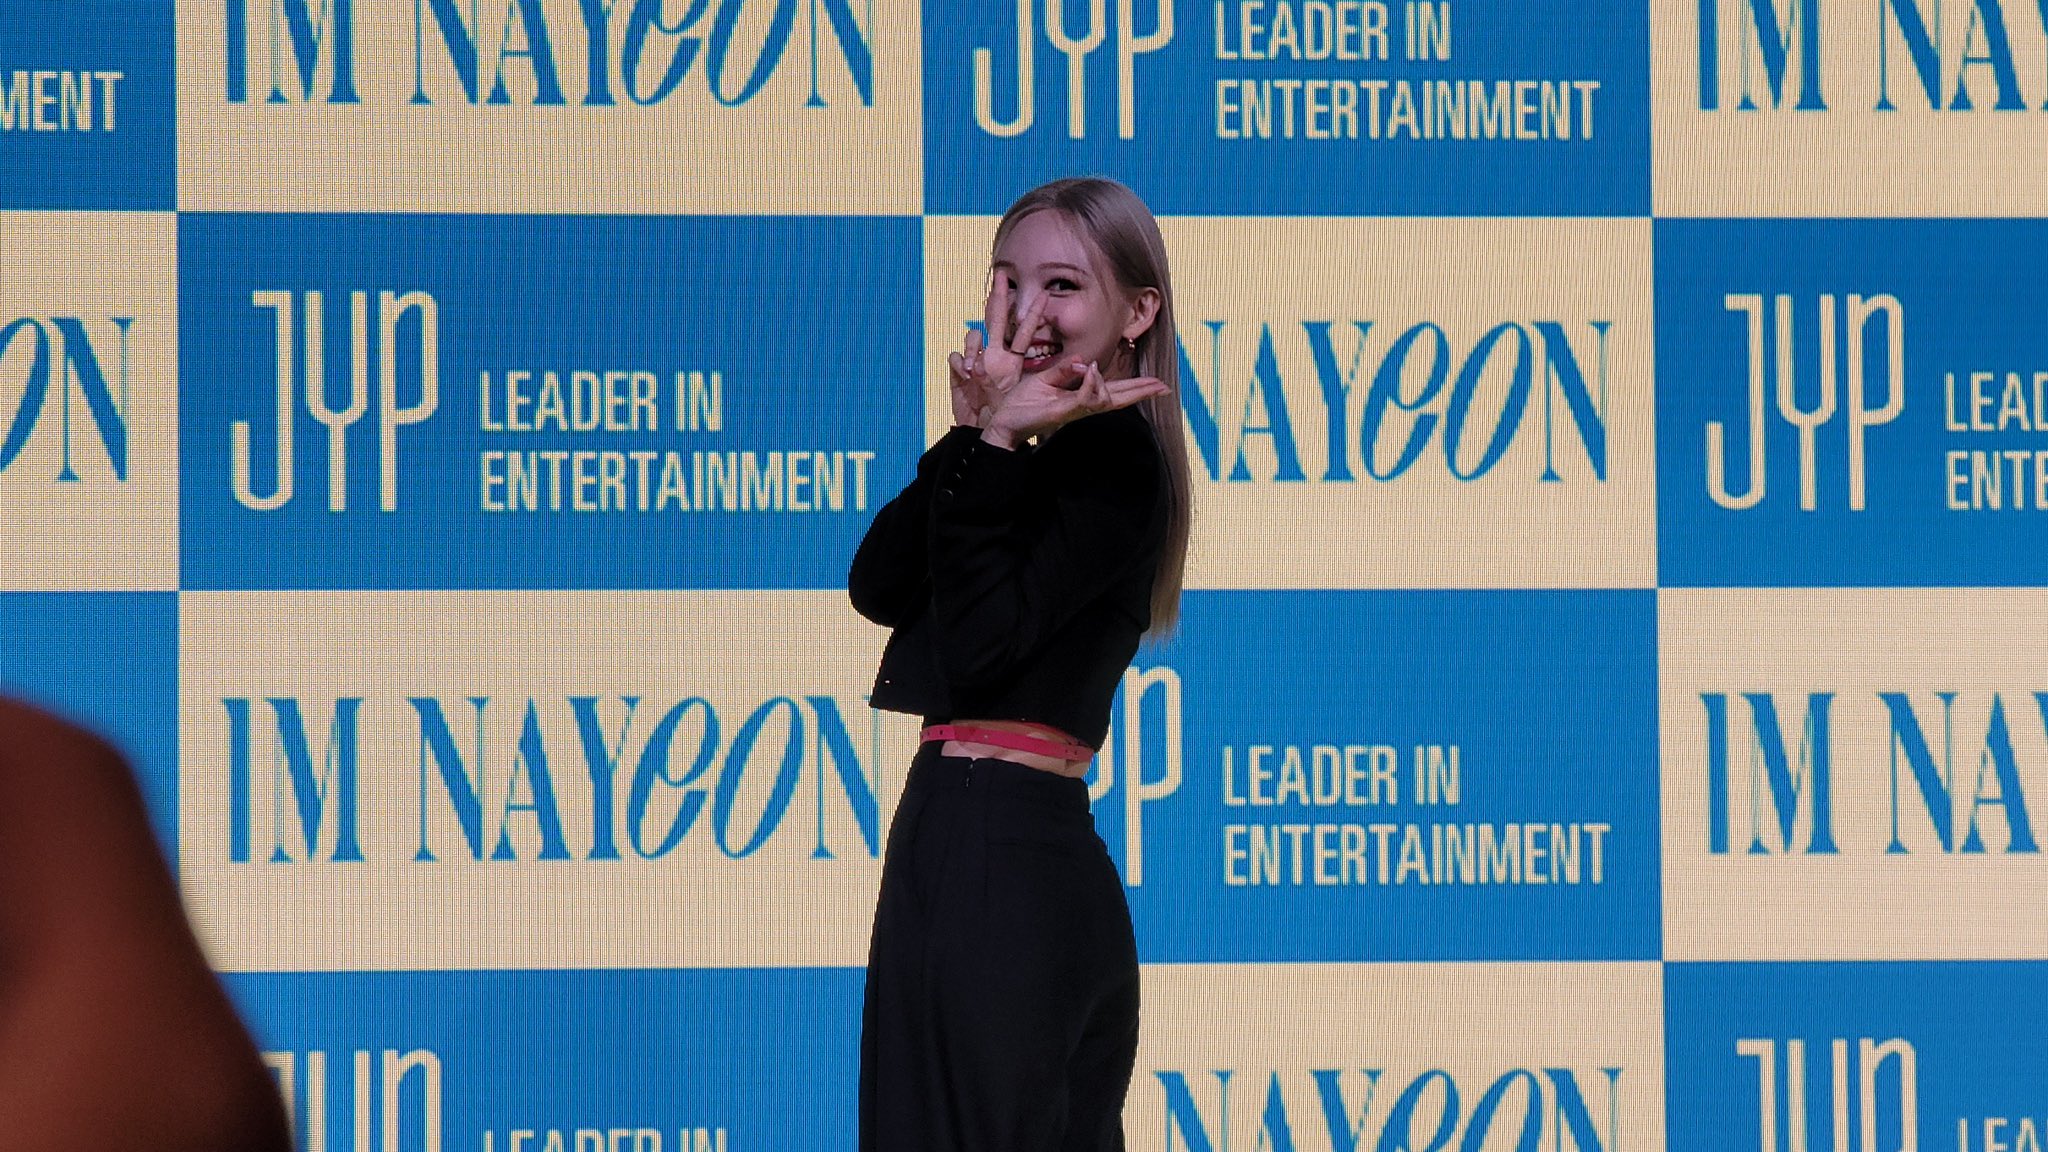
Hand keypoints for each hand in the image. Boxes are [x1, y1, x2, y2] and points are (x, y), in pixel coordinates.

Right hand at [949, 274, 1046, 427]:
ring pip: (973, 336)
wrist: (986, 431)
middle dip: (998, 297)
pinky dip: (958, 363)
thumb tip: (1082, 359)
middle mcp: (994, 356)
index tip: (1045, 293)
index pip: (1023, 331)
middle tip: (1002, 274)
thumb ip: (1058, 374)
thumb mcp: (1037, 392)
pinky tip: (964, 376)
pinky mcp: (958, 373)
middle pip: (995, 319)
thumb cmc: (1010, 414)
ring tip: (974, 371)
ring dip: (972, 348)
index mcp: (1011, 360)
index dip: (1033, 313)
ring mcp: (975, 362)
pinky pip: (954, 357)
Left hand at [982, 359, 1166, 448]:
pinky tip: (1095, 371)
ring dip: (1120, 387)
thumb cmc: (1025, 402)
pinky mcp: (1063, 412)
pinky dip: (1092, 385)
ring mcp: (1075, 410)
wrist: (1005, 421)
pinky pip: (1084, 399)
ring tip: (1138, 380)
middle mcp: (1083, 406)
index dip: (1136, 387)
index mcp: (1081, 397)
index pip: (1114, 391)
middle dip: (1142, 391)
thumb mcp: (1047, 379)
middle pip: (1119, 398)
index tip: (1157, 382)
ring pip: (1106, 400)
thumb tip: (1085, 361)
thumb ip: (1066, 370)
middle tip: (1165, 387)